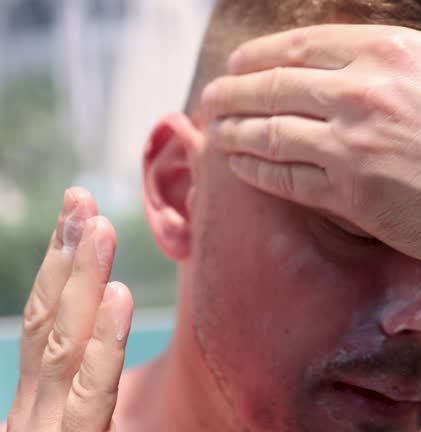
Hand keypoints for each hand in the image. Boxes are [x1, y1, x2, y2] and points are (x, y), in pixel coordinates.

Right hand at [6, 188, 133, 431]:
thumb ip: (78, 406)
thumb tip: (71, 364)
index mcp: (38, 404)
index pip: (45, 323)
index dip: (58, 267)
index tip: (77, 216)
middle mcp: (38, 409)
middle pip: (51, 321)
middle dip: (67, 256)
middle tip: (82, 199)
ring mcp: (48, 430)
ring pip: (67, 346)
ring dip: (82, 281)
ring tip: (100, 227)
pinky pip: (92, 399)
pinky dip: (104, 346)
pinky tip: (118, 297)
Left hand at [203, 0, 420, 287]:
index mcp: (391, 50)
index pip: (302, 44)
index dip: (261, 54)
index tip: (241, 63)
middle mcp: (362, 91)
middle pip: (274, 85)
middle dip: (234, 90)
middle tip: (213, 97)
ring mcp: (353, 145)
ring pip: (269, 131)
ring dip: (233, 128)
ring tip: (214, 130)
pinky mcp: (351, 196)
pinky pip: (286, 177)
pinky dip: (255, 169)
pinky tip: (239, 165)